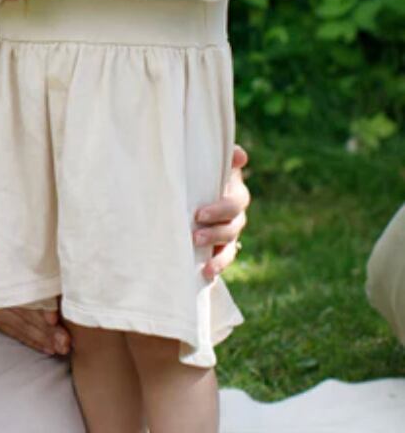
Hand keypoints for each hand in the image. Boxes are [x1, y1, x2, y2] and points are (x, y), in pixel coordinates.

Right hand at [0, 243, 71, 356]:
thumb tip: (63, 273)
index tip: (54, 319)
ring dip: (44, 340)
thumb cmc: (9, 262)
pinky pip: (18, 334)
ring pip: (24, 328)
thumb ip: (38, 267)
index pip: (27, 297)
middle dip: (48, 331)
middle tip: (66, 342)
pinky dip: (33, 342)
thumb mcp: (19, 259)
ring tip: (62, 349)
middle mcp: (1, 298)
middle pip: (28, 316)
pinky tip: (48, 349)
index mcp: (7, 278)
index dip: (41, 307)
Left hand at [195, 143, 249, 278]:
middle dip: (215, 234)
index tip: (200, 214)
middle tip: (195, 237)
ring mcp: (229, 234)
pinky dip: (217, 268)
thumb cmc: (202, 171)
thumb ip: (225, 158)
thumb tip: (240, 155)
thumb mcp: (211, 162)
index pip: (235, 204)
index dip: (220, 210)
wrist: (192, 189)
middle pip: (232, 228)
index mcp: (236, 194)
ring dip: (219, 258)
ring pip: (229, 248)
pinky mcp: (220, 248)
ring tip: (206, 267)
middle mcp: (236, 216)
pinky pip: (222, 261)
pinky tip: (208, 277)